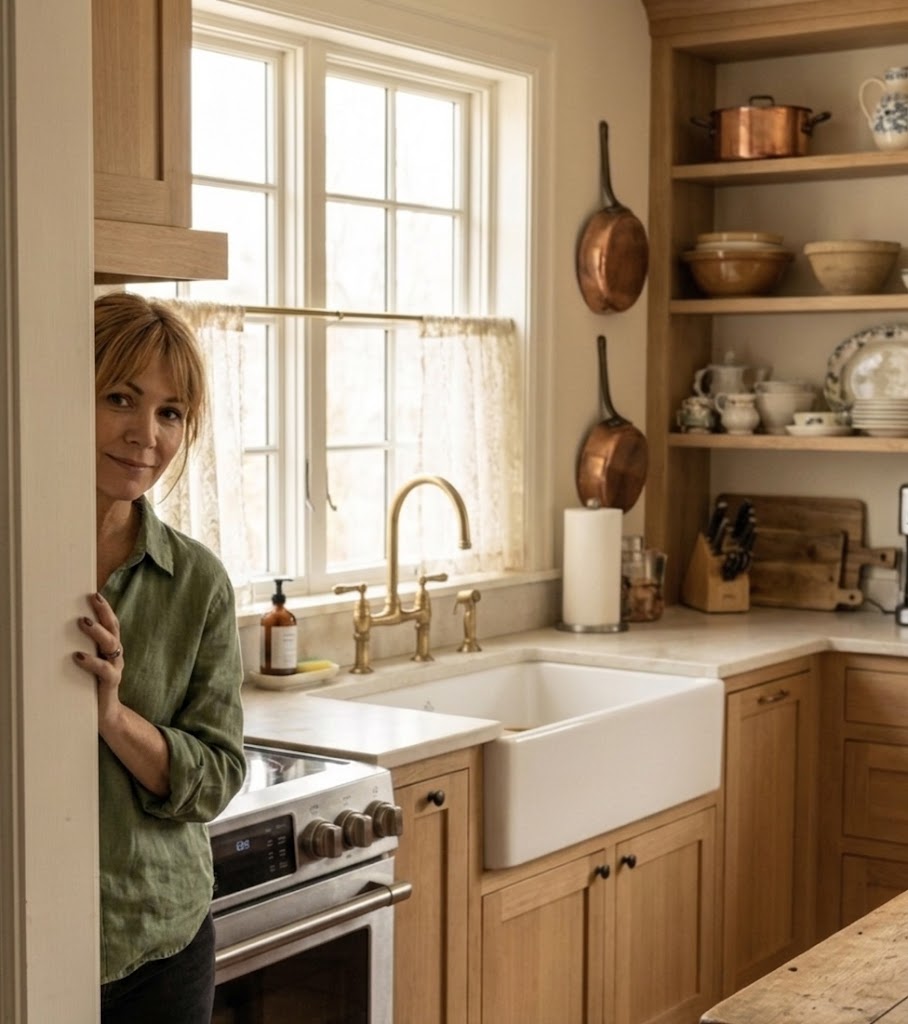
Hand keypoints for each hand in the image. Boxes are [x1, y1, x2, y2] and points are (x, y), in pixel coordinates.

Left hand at [73, 592, 123, 725]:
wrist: (106, 716)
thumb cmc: (93, 687)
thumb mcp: (89, 665)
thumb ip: (84, 650)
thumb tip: (60, 633)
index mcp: (112, 650)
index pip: (111, 624)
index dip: (105, 609)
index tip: (94, 595)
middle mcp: (116, 656)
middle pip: (114, 629)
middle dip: (104, 612)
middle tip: (93, 599)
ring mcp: (115, 668)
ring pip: (111, 645)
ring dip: (97, 632)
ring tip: (83, 621)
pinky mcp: (110, 683)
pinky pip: (104, 669)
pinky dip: (91, 661)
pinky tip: (78, 655)